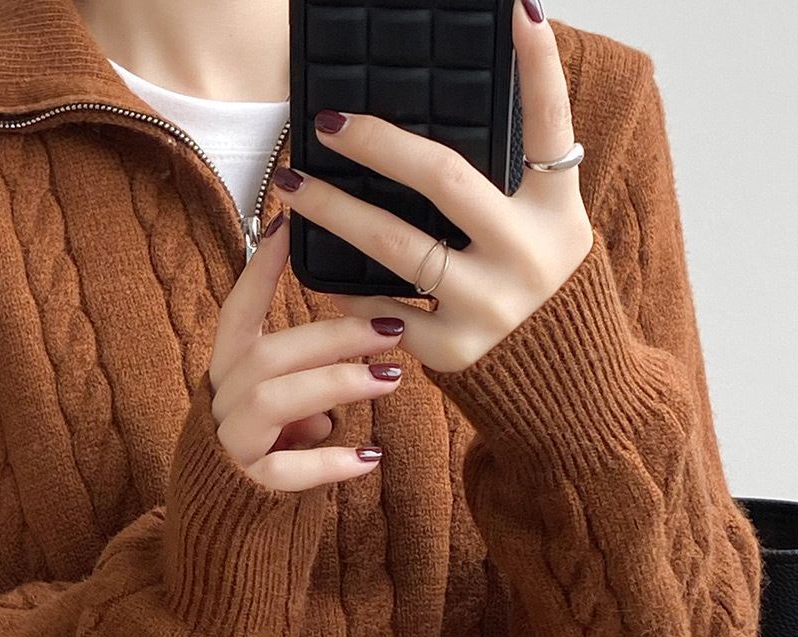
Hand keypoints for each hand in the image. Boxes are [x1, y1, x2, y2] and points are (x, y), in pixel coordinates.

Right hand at [207, 210, 407, 492]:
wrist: (216, 545)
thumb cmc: (251, 473)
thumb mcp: (271, 428)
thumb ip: (295, 402)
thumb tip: (330, 407)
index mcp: (223, 380)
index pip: (237, 315)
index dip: (258, 271)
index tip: (288, 224)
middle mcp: (218, 406)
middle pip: (265, 354)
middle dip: (328, 336)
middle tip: (390, 329)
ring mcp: (227, 447)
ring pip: (271, 399)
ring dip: (334, 383)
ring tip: (391, 378)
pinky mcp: (243, 490)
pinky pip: (285, 470)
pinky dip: (329, 462)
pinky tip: (370, 457)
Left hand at [271, 1, 593, 373]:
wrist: (563, 380)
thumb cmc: (537, 285)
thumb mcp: (545, 227)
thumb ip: (507, 183)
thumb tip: (439, 121)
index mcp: (555, 211)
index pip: (549, 125)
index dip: (535, 63)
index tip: (513, 6)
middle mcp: (527, 253)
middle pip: (442, 179)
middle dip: (376, 143)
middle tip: (326, 123)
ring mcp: (490, 304)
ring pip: (395, 245)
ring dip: (333, 211)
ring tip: (292, 185)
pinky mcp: (455, 350)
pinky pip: (383, 307)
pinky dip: (346, 286)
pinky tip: (313, 263)